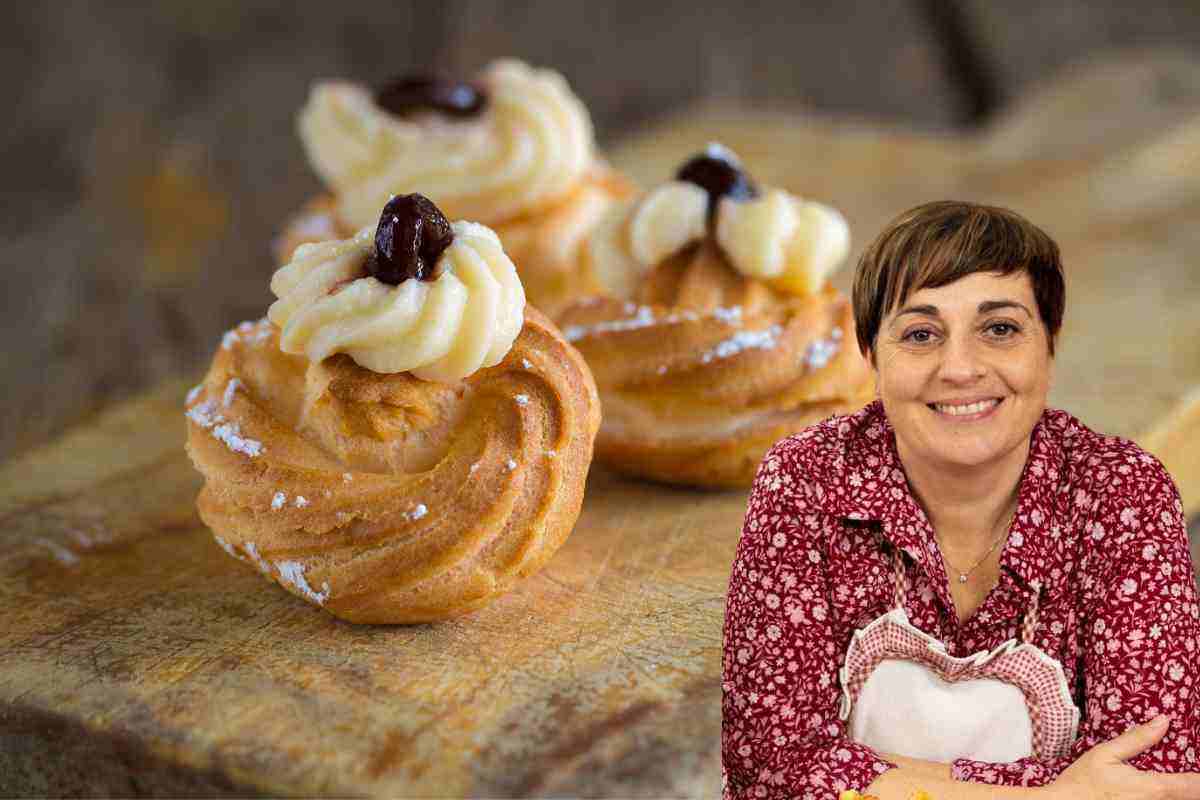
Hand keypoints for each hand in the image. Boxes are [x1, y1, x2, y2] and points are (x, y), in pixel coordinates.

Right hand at [1052, 716, 1199, 798]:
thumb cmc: (1082, 782)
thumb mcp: (1105, 754)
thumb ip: (1136, 739)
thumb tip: (1164, 721)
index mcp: (1154, 788)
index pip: (1195, 785)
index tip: (1198, 765)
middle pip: (1191, 797)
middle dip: (1193, 785)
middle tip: (1187, 771)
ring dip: (1180, 791)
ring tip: (1177, 779)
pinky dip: (1167, 796)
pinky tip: (1155, 790)